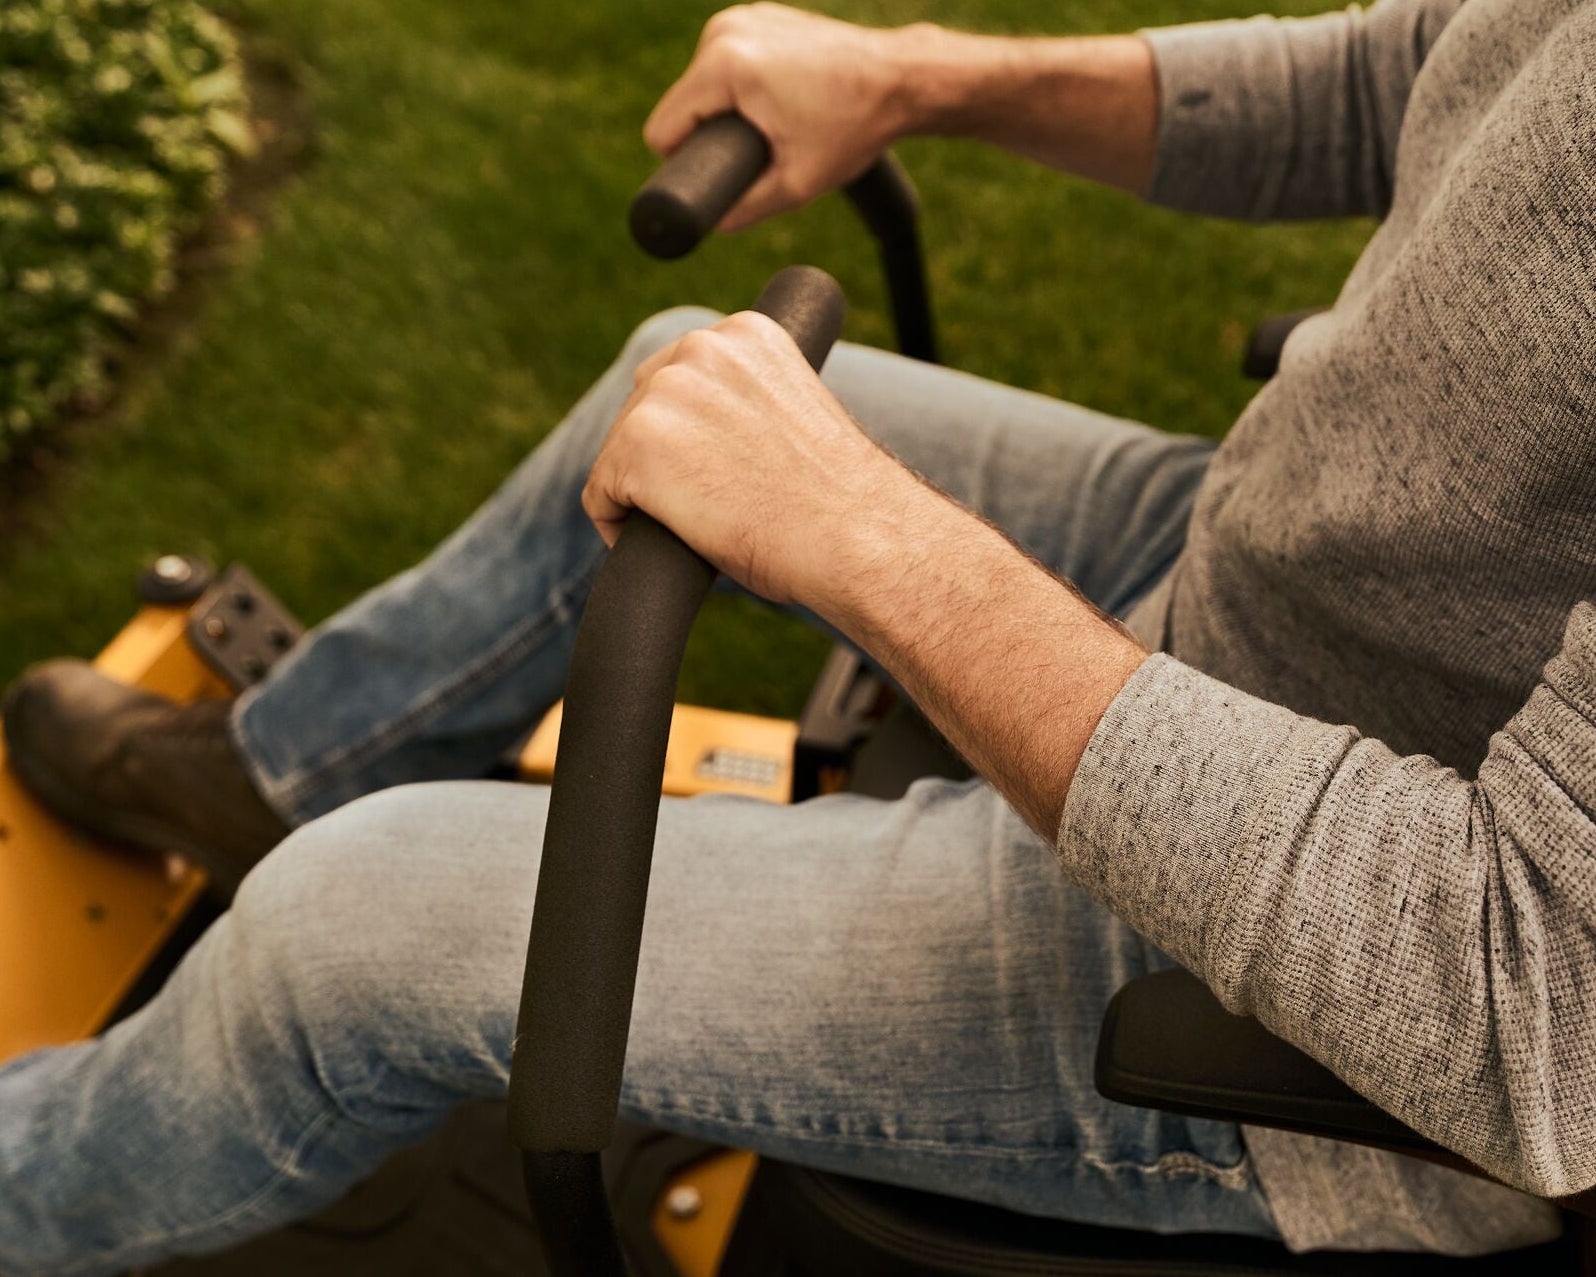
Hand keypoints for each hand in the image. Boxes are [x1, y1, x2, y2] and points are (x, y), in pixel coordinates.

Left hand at [582, 311, 907, 608]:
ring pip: (619, 452)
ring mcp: (664, 395)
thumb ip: (747, 402)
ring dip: (643, 493)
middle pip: (640, 408)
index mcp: (745, 333)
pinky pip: (600, 495)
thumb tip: (706, 437)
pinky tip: (670, 542)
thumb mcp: (795, 415)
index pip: (680, 376)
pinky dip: (620, 526)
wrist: (857, 538)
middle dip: (661, 459)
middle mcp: (700, 348)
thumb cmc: (838, 500)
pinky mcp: (637, 447)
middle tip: (708, 504)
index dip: (688, 431)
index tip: (715, 468)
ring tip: (698, 525)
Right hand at [644, 4, 927, 231]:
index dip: (681, 163)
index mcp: (725, 66)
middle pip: (683, 104)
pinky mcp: (757, 15)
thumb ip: (746, 209)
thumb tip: (713, 225)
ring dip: (727, 111)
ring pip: (703, 84)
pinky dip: (743, 86)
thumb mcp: (797, 183)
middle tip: (764, 149)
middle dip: (711, 135)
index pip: (663, 127)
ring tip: (778, 123)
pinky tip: (781, 99)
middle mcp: (724, 31)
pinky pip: (727, 63)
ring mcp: (741, 17)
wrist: (902, 78)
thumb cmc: (855, 125)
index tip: (718, 175)